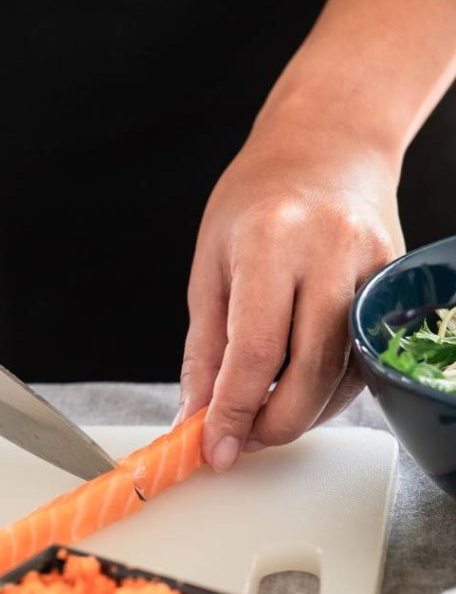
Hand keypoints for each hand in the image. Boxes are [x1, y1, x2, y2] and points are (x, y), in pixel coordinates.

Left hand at [179, 109, 403, 471]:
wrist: (327, 145)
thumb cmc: (256, 200)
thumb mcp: (210, 267)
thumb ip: (204, 349)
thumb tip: (195, 416)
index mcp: (271, 242)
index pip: (254, 353)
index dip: (233, 412)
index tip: (213, 448)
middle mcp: (331, 253)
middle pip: (310, 373)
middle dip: (272, 425)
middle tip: (239, 442)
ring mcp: (374, 266)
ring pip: (345, 374)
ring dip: (301, 413)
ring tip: (261, 415)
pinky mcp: (397, 282)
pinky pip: (365, 357)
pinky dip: (330, 389)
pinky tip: (298, 389)